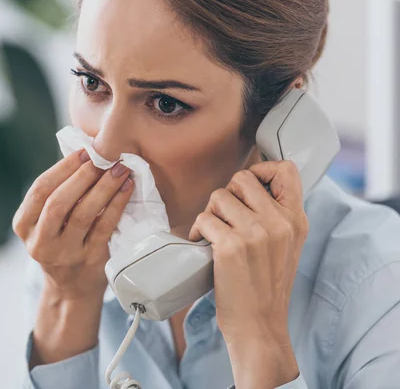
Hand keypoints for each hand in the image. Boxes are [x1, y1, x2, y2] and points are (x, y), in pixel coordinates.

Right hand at [13, 149, 133, 299]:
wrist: (71, 289)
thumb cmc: (61, 242)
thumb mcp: (46, 222)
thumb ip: (57, 193)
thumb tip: (85, 153)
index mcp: (24, 225)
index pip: (39, 190)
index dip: (62, 168)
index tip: (84, 152)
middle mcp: (40, 241)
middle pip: (58, 202)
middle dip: (83, 176)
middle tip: (104, 157)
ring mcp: (64, 254)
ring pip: (82, 214)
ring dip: (103, 187)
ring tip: (119, 169)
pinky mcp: (89, 261)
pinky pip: (104, 228)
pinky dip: (117, 205)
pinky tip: (126, 189)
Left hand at [189, 161, 308, 387]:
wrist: (259, 325)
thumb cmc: (266, 287)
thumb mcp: (287, 246)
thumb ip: (275, 216)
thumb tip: (248, 188)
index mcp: (296, 220)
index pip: (286, 169)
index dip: (261, 169)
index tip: (247, 188)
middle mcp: (279, 222)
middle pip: (242, 177)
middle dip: (227, 194)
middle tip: (224, 217)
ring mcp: (255, 233)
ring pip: (218, 196)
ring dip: (210, 214)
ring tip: (213, 234)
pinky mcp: (230, 246)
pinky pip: (203, 218)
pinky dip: (197, 231)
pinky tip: (202, 245)